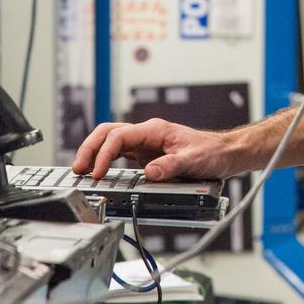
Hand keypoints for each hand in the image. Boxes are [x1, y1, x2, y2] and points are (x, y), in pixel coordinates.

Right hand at [71, 119, 237, 181]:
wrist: (225, 154)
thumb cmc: (212, 152)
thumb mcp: (193, 161)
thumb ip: (170, 167)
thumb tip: (148, 173)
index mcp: (155, 130)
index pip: (119, 136)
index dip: (104, 153)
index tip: (98, 173)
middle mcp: (147, 134)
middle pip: (108, 133)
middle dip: (90, 148)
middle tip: (78, 169)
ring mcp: (146, 144)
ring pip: (111, 141)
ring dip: (95, 154)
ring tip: (82, 171)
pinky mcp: (147, 155)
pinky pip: (120, 154)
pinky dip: (106, 161)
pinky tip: (100, 172)